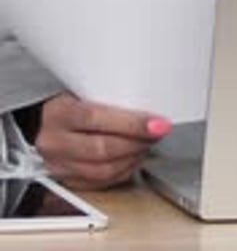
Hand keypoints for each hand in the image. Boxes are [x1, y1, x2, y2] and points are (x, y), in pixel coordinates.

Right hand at [35, 92, 171, 189]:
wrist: (41, 119)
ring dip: (133, 158)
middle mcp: (55, 142)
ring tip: (149, 144)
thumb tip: (144, 104)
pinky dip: (123, 172)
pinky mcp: (66, 180)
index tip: (157, 123)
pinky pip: (100, 183)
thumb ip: (107, 97)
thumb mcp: (81, 89)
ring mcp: (58, 165)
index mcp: (58, 113)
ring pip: (103, 171)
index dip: (131, 123)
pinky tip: (134, 158)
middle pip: (102, 149)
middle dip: (138, 142)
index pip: (96, 118)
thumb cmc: (66, 99)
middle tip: (158, 132)